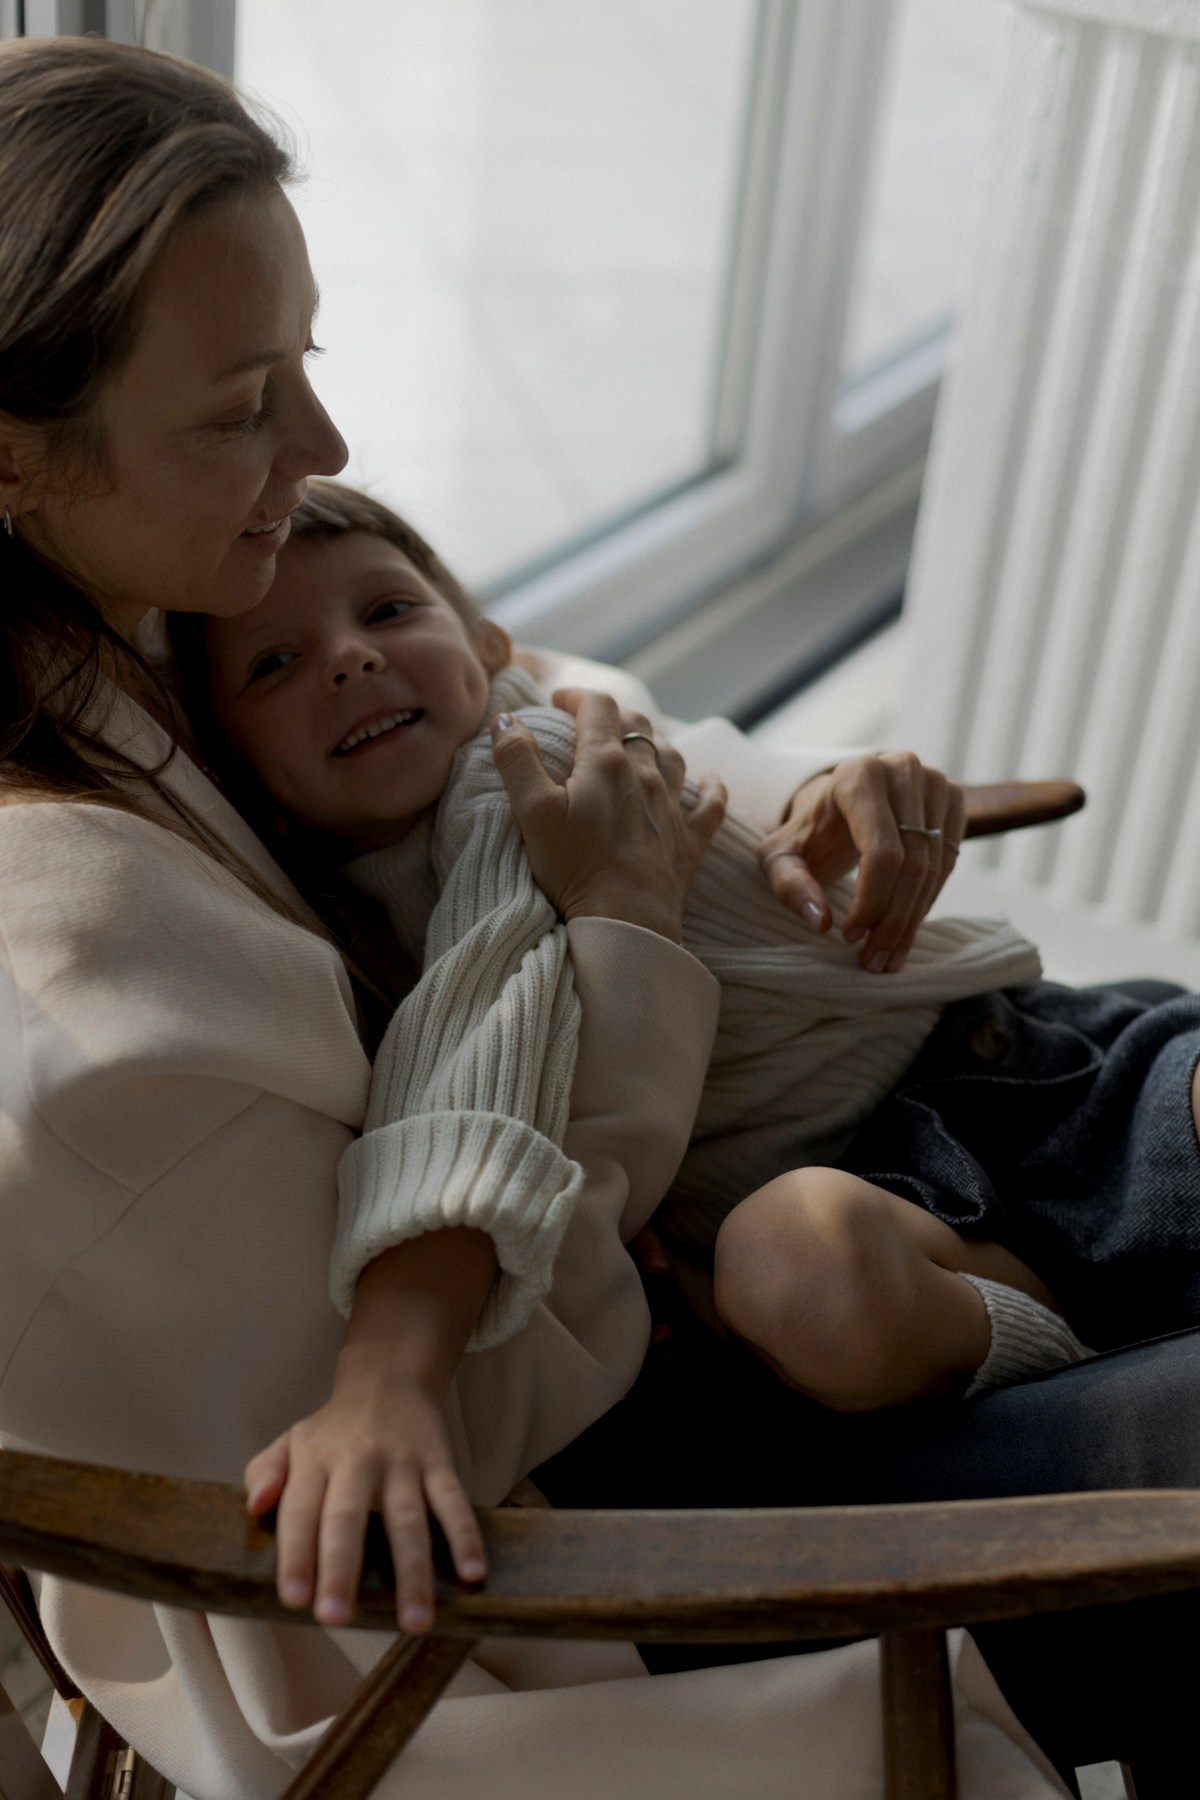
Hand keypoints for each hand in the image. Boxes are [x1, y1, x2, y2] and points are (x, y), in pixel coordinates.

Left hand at [245, 1370, 484, 1634]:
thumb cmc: (334, 1429)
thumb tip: (254, 1505)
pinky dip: (465, 1536)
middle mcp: (357, 1460)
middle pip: (347, 1516)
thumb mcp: (291, 1441)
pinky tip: (472, 1573)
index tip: (294, 1599)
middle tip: (336, 1618)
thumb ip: (265, 1472)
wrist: (390, 1378)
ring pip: (408, 1519)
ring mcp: (402, 1462)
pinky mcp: (439, 1462)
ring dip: (412, 1571)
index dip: (296, 1554)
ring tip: (414, 1621)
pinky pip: (454, 1501)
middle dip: (341, 1568)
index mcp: (315, 1459)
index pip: (299, 1510)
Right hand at [490, 688, 725, 942]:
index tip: (557, 702)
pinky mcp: (689, 841)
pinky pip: (709, 804)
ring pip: (671, 755)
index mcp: (606, 762)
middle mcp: (645, 775)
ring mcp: (671, 808)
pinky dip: (710, 787)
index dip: (576, 697)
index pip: (598, 706)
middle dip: (612, 715)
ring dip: (653, 742)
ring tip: (637, 743)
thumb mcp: (532, 810)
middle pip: (636, 725)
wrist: (626, 921)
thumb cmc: (574, 867)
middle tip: (589, 724)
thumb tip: (506, 719)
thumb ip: (516, 759)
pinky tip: (709, 780)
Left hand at [758, 752, 964, 972]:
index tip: (851, 936)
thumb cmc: (808, 834)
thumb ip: (790, 885)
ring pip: (934, 867)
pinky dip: (927, 901)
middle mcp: (901, 770)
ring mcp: (934, 782)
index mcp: (858, 776)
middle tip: (874, 960)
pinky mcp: (954, 800)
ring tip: (888, 956)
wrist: (838, 806)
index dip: (872, 901)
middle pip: (912, 863)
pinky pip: (948, 862)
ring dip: (912, 919)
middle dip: (893, 920)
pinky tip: (904, 928)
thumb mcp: (780, 857)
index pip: (882, 852)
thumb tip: (821, 922)